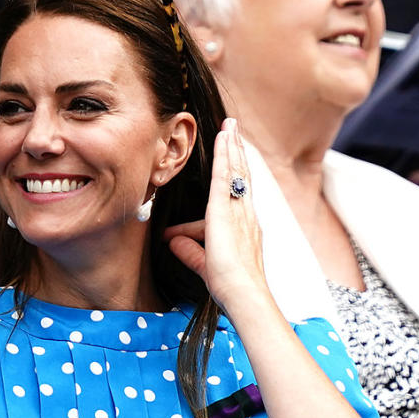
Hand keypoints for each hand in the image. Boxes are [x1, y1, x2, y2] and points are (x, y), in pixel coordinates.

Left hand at [165, 117, 269, 313]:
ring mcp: (239, 210)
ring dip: (232, 146)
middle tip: (234, 130)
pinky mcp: (226, 209)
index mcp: (245, 226)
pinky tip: (224, 138)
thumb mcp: (203, 264)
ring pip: (236, 170)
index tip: (234, 156)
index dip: (237, 174)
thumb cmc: (230, 284)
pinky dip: (225, 155)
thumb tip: (171, 242)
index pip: (239, 194)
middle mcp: (246, 213)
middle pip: (242, 175)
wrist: (242, 291)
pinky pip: (226, 175)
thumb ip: (189, 250)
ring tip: (230, 126)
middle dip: (238, 151)